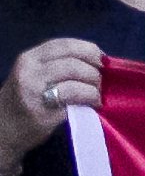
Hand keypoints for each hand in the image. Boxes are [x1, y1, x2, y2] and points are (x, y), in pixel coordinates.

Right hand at [1, 38, 105, 165]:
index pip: (65, 44)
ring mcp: (34, 91)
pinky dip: (90, 99)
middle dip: (94, 71)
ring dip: (94, 86)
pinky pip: (74, 97)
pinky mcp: (43, 110)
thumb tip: (100, 60)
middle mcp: (30, 71)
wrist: (4, 130)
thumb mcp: (35, 75)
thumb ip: (60, 64)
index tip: (103, 62)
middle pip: (73, 61)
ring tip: (96, 95)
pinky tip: (93, 105)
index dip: (89, 50)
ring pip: (75, 77)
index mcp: (29, 58)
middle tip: (101, 83)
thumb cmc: (26, 101)